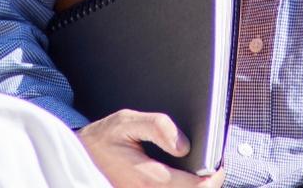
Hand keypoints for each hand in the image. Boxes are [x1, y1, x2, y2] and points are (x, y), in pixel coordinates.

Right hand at [75, 109, 226, 187]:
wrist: (82, 155)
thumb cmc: (105, 137)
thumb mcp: (127, 120)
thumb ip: (157, 127)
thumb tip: (184, 145)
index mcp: (144, 177)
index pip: (189, 187)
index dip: (211, 178)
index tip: (219, 165)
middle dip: (208, 184)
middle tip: (216, 166)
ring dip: (195, 187)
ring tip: (204, 170)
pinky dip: (183, 187)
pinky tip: (188, 177)